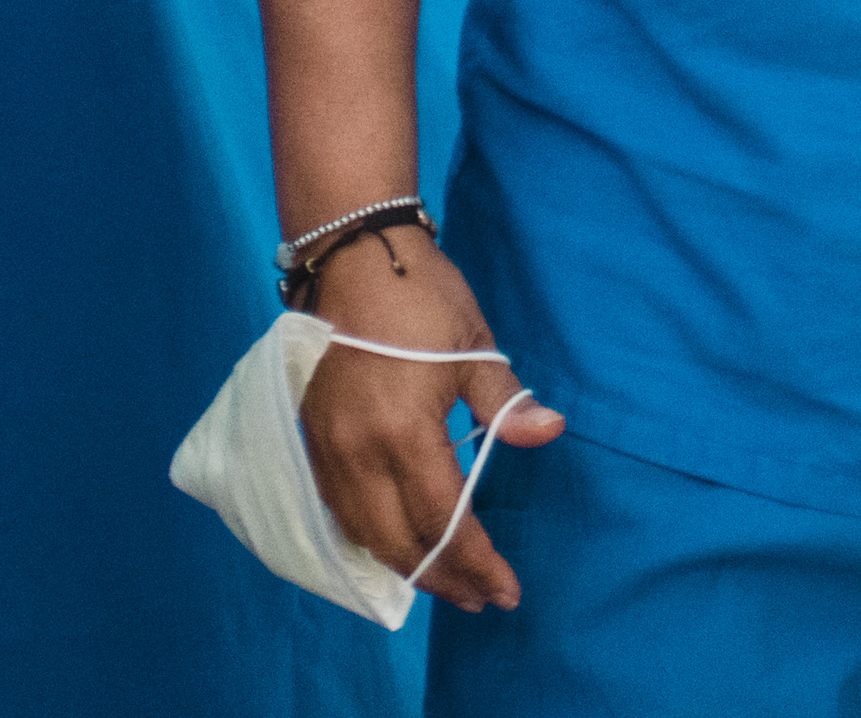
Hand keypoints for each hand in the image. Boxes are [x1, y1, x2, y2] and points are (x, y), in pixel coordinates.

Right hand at [296, 230, 562, 611]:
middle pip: (398, 542)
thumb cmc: (423, 299)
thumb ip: (505, 402)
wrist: (356, 261)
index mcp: (401, 432)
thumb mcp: (474, 346)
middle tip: (484, 598)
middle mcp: (355, 453)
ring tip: (448, 584)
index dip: (475, 561)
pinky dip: (370, 541)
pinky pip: (339, 512)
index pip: (442, 519)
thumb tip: (549, 433)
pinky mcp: (311, 441)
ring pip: (363, 534)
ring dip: (405, 567)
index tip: (507, 589)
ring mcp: (326, 450)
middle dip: (444, 579)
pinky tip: (398, 549)